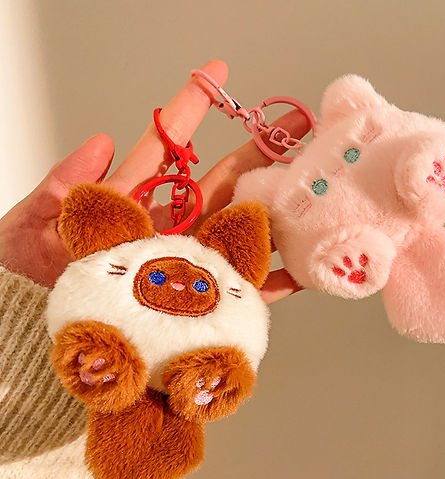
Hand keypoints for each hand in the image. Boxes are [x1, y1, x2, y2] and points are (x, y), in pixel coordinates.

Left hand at [0, 60, 308, 302]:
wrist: (30, 327)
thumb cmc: (23, 271)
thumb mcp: (36, 219)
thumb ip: (68, 183)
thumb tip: (99, 142)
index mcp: (128, 200)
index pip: (166, 146)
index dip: (189, 108)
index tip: (215, 74)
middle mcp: (164, 228)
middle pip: (218, 184)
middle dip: (255, 157)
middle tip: (291, 133)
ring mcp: (182, 262)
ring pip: (236, 230)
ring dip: (272, 211)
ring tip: (305, 193)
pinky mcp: (194, 299)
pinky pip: (238, 288)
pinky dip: (271, 280)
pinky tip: (298, 269)